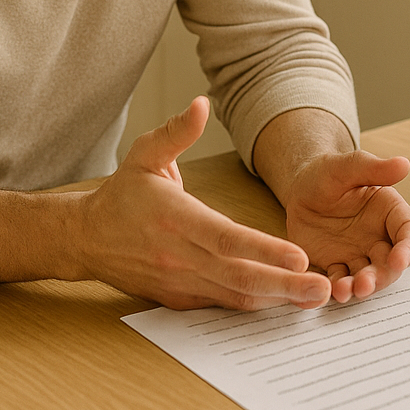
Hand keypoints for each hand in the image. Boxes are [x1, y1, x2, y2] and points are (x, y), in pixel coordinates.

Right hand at [76, 97, 332, 309]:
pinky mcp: (179, 298)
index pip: (225, 238)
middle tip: (324, 288)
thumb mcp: (144, 154)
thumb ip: (176, 131)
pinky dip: (254, 305)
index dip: (264, 249)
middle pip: (238, 275)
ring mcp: (179, 281)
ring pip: (234, 296)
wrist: (85, 238)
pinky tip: (285, 302)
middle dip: (284, 284)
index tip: (300, 256)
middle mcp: (178, 255)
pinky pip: (222, 304)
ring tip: (316, 298)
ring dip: (277, 300)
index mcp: (174, 217)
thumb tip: (201, 104)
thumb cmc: (122, 194)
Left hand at [280, 150, 409, 302]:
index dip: (409, 248)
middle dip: (383, 276)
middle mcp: (379, 236)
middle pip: (391, 263)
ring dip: (361, 287)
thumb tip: (404, 164)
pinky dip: (338, 289)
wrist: (299, 190)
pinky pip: (341, 281)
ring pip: (368, 276)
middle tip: (367, 283)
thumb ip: (374, 168)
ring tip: (347, 291)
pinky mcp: (338, 265)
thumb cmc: (326, 174)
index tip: (400, 260)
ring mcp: (359, 254)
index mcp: (390, 211)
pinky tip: (330, 291)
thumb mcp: (347, 166)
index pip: (409, 232)